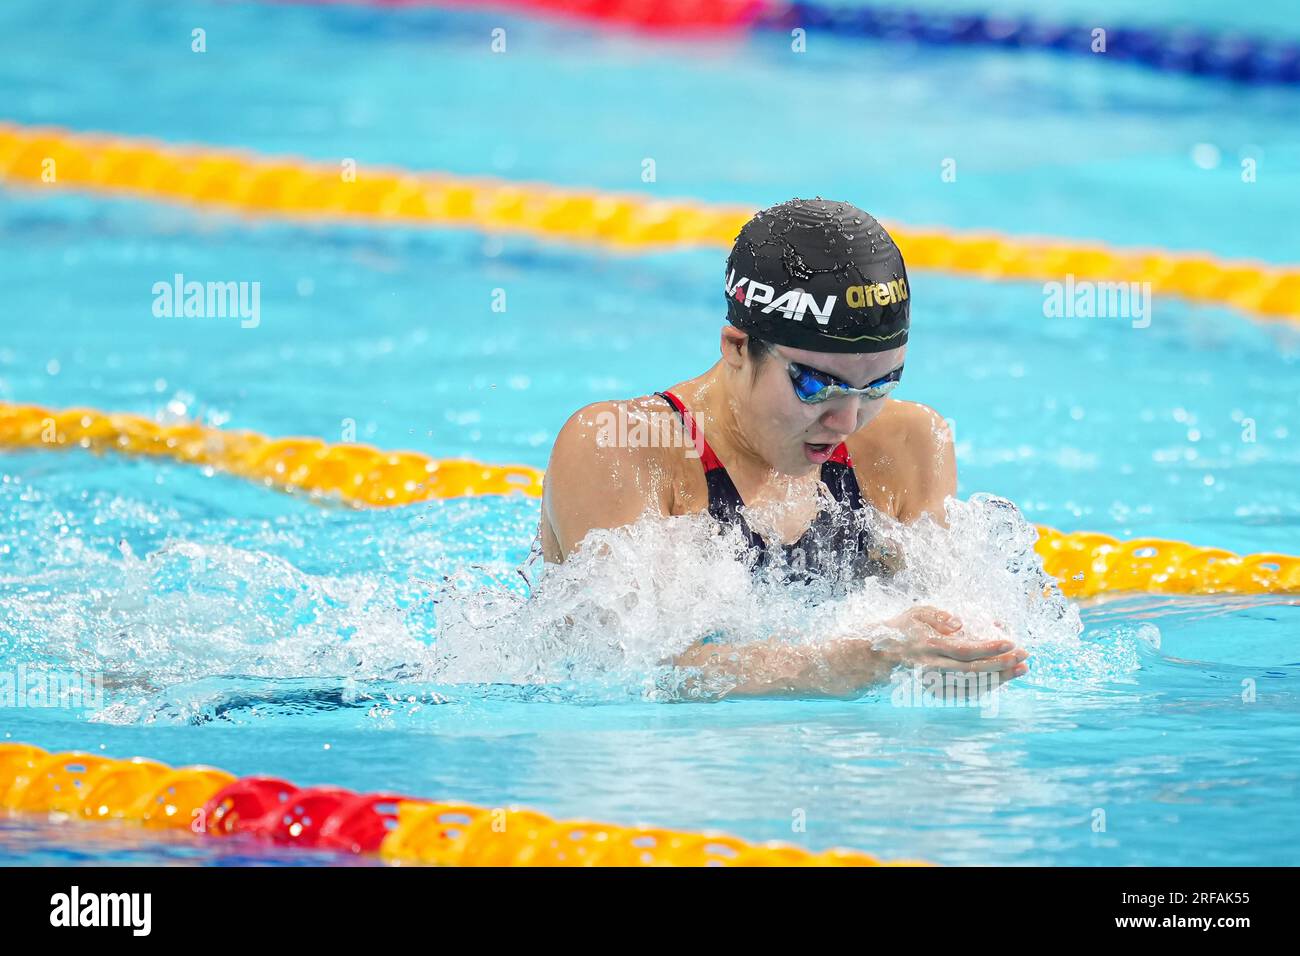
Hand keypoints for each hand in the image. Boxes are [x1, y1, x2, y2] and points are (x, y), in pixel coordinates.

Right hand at [875, 606, 1028, 688]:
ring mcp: (934, 683)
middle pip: (972, 671)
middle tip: (1024, 656)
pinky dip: (986, 689)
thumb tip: (959, 623)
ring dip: (999, 679)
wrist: (883, 655)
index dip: (988, 648)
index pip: (964, 650)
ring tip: (1021, 669)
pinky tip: (1002, 680)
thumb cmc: (905, 628)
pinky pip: (965, 694)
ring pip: (972, 686)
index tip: (1011, 642)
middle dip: (1001, 665)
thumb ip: (937, 615)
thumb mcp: (916, 612)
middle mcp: (932, 668)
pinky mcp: (936, 692)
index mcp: (929, 647)